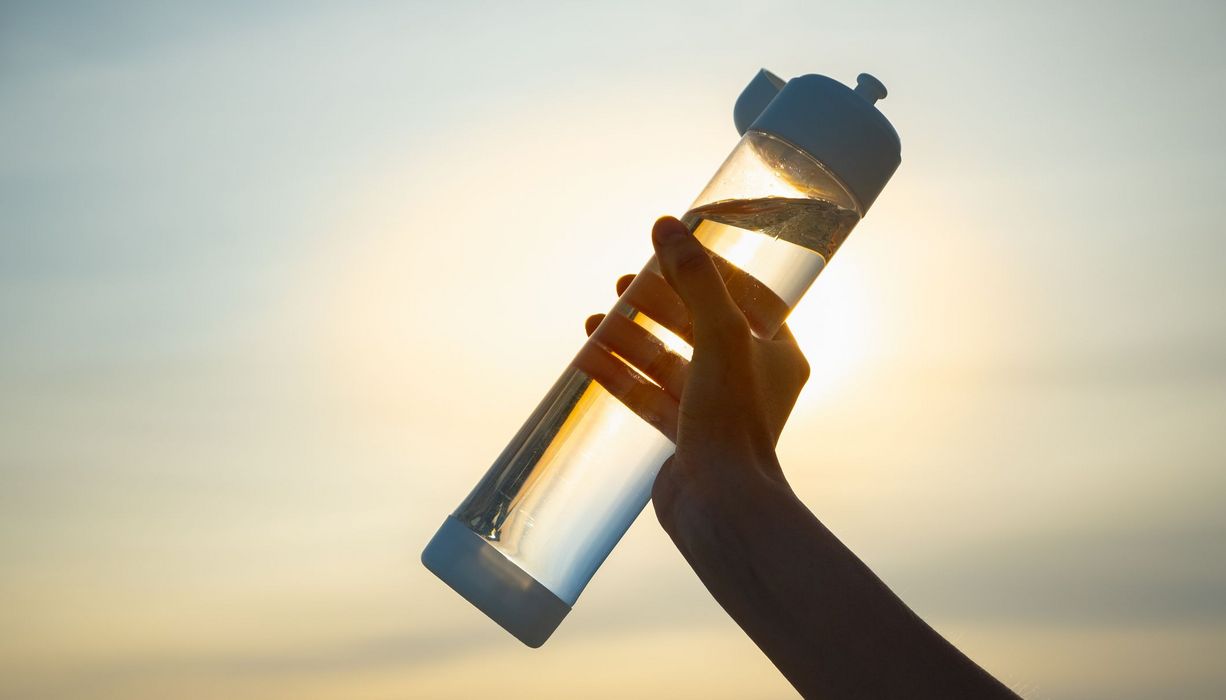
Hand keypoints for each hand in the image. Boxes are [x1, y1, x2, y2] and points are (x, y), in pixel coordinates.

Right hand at [572, 215, 809, 524]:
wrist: (721, 504)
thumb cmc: (733, 417)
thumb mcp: (718, 334)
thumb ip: (693, 278)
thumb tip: (665, 225)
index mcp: (777, 352)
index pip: (742, 297)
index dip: (703, 272)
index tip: (667, 253)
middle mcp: (750, 378)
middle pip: (697, 326)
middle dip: (657, 304)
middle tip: (622, 283)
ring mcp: (715, 409)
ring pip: (667, 361)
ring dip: (631, 338)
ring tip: (594, 320)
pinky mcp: (684, 437)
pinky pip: (649, 396)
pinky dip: (620, 375)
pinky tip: (587, 357)